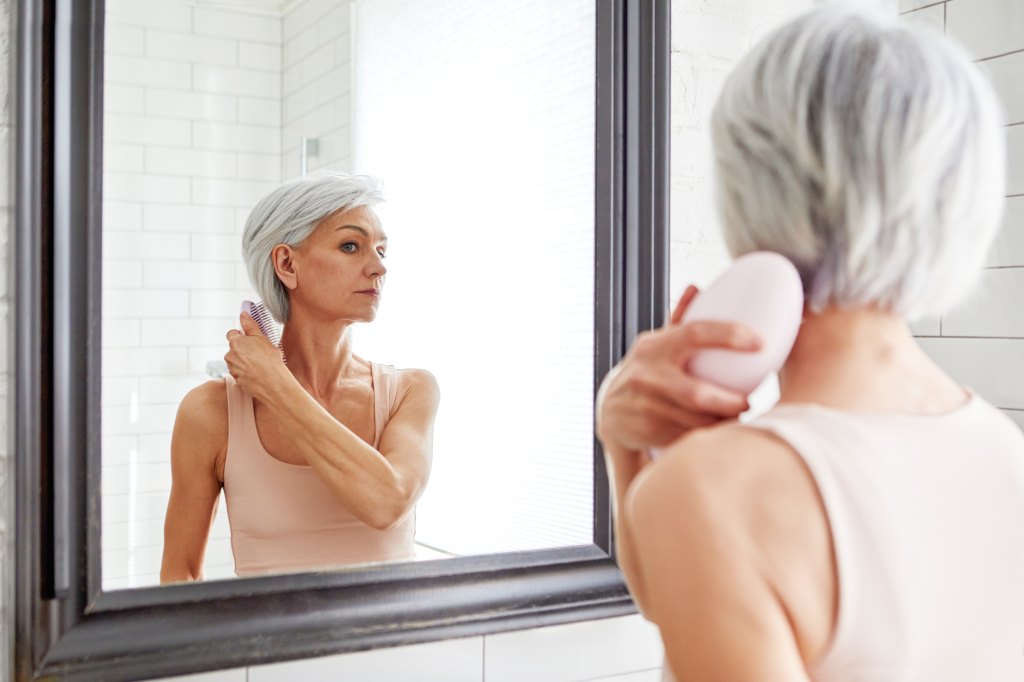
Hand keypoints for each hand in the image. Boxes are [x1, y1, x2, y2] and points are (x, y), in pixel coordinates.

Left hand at [224, 312, 287, 398]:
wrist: (272, 382)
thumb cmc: (269, 360)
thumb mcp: (262, 338)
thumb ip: (250, 326)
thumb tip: (243, 315)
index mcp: (235, 343)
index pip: (232, 334)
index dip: (241, 335)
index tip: (249, 338)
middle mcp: (230, 355)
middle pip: (234, 349)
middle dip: (243, 350)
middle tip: (258, 352)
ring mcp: (232, 369)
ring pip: (236, 362)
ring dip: (244, 362)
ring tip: (259, 365)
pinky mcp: (236, 380)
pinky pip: (240, 373)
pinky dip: (246, 373)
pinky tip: (257, 373)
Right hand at [595, 285, 761, 452]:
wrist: (612, 411)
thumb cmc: (648, 372)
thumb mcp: (659, 345)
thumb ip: (680, 320)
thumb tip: (696, 287)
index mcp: (654, 346)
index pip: (694, 333)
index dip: (729, 335)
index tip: (759, 343)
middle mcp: (646, 374)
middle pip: (696, 392)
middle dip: (728, 401)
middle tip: (747, 402)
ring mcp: (643, 404)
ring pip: (694, 420)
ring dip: (720, 422)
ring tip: (736, 418)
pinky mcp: (646, 429)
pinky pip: (686, 435)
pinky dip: (705, 435)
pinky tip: (714, 432)